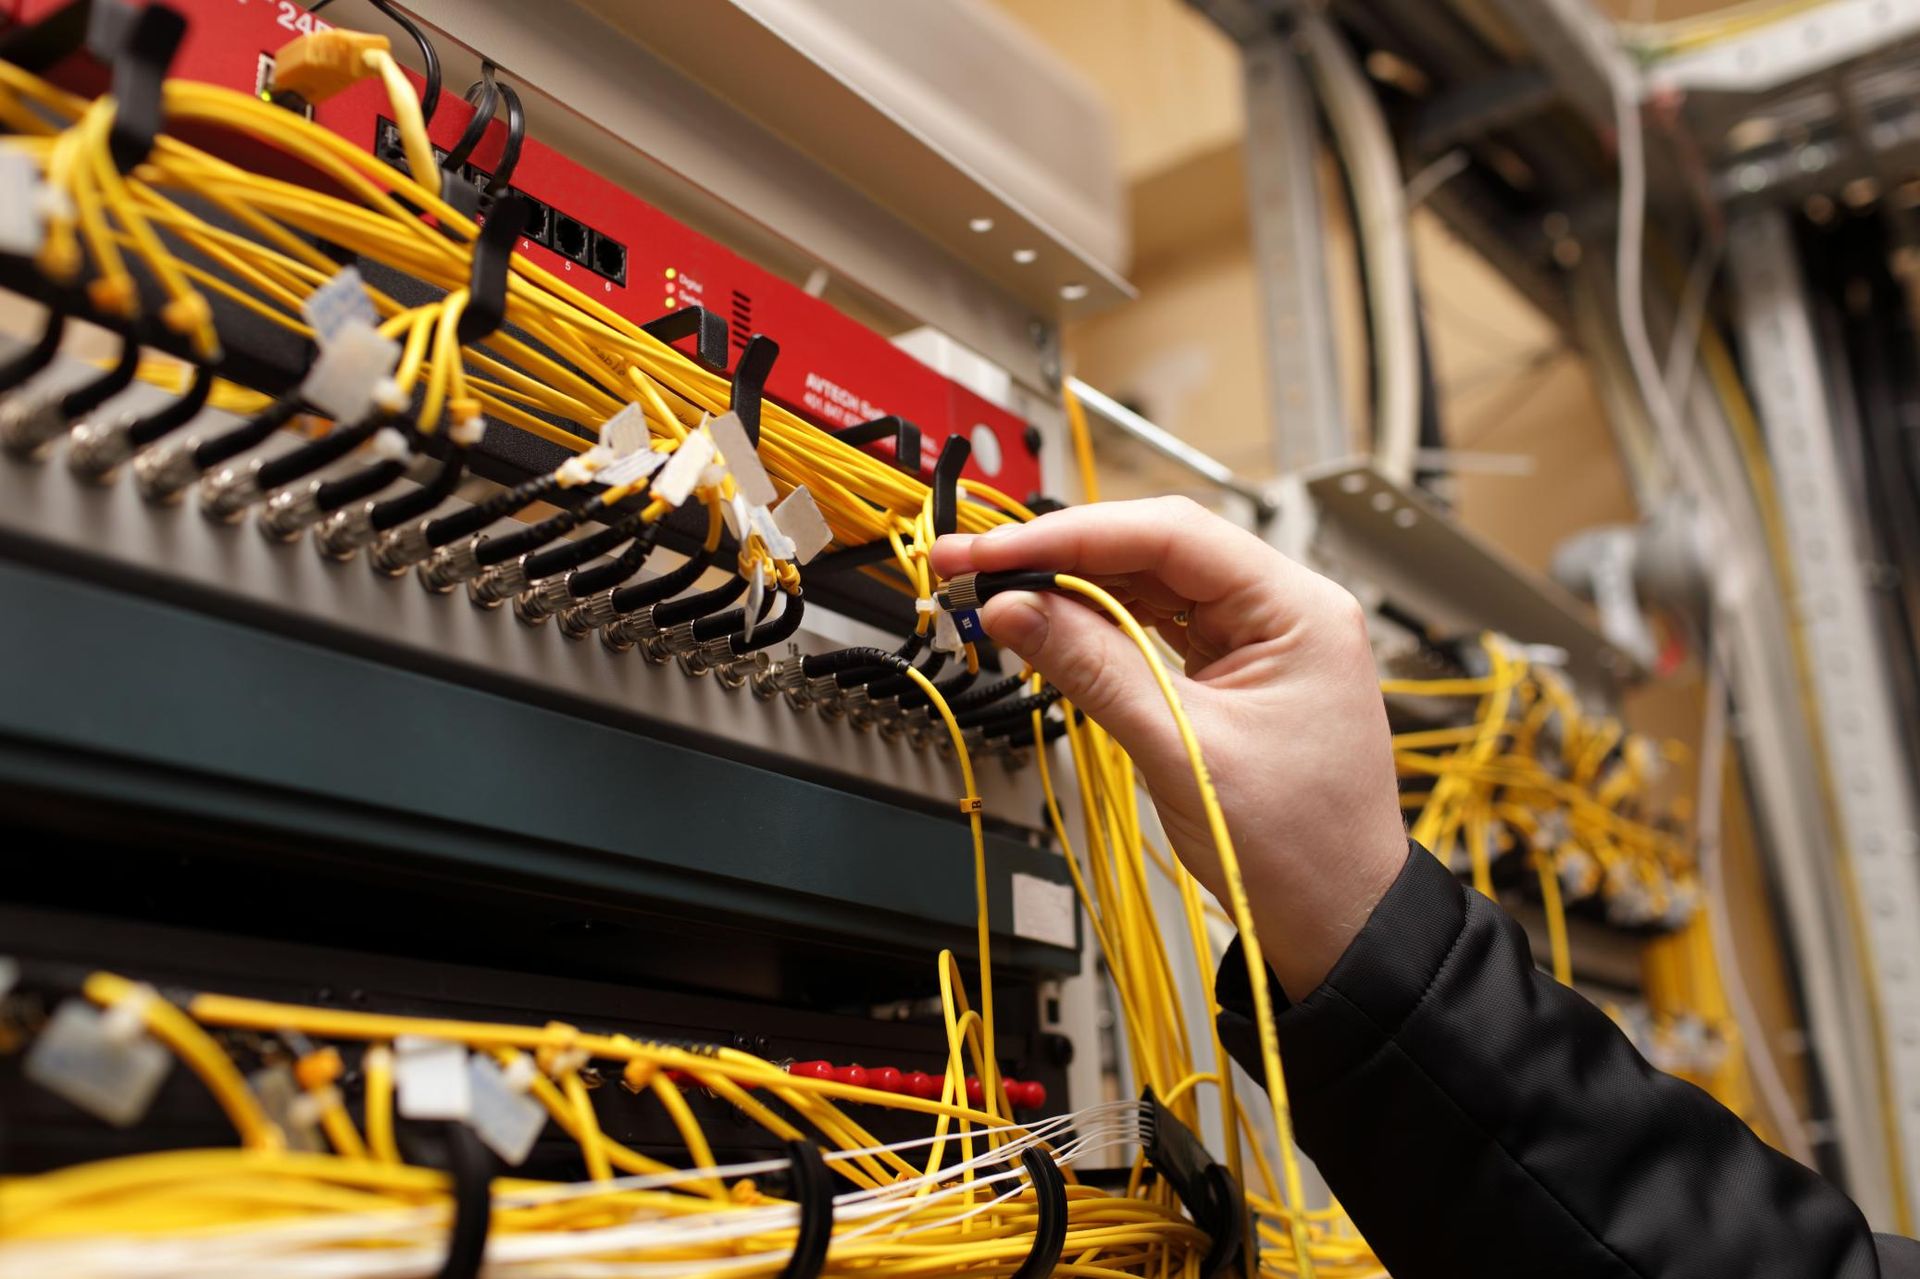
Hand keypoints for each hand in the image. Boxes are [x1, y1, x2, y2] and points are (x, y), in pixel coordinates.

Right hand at [931, 497, 1407, 998]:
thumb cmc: (1297, 850)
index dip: (1071, 535)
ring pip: (1151, 585)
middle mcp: (1285, 609)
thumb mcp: (1181, 750)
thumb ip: (1094, 668)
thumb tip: (1014, 609)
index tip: (996, 552)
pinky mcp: (1237, 672)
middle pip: (1155, 549)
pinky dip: (1100, 625)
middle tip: (973, 568)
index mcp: (1299, 608)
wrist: (1338, 924)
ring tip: (997, 596)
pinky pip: (1158, 626)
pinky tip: (1051, 627)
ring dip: (1073, 588)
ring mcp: (1261, 639)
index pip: (1170, 533)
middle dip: (1061, 556)